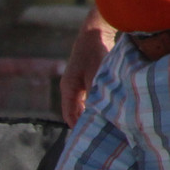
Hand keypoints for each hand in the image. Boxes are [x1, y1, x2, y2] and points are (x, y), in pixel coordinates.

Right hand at [60, 8, 114, 125]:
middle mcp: (69, 88)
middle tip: (94, 132)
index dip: (77, 126)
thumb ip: (95, 94)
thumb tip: (96, 112)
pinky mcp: (83, 79)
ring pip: (80, 104)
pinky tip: (102, 106)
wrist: (94, 32)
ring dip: (89, 112)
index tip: (86, 137)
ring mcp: (75, 83)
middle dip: (83, 121)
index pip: (69, 114)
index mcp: (68, 89)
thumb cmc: (93, 52)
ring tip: (99, 122)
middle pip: (74, 111)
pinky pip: (85, 97)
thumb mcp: (96, 75)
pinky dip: (92, 103)